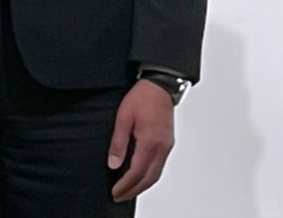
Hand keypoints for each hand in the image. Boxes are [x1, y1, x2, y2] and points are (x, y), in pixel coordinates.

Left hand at [108, 78, 175, 201]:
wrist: (161, 85)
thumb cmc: (143, 97)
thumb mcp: (123, 117)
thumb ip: (118, 142)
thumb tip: (114, 164)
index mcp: (150, 141)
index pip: (137, 172)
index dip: (125, 185)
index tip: (114, 191)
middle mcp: (162, 147)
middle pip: (148, 178)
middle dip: (133, 190)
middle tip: (119, 196)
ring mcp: (167, 145)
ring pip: (156, 174)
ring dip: (143, 186)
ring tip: (129, 191)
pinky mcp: (168, 142)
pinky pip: (160, 165)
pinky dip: (150, 176)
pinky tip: (141, 176)